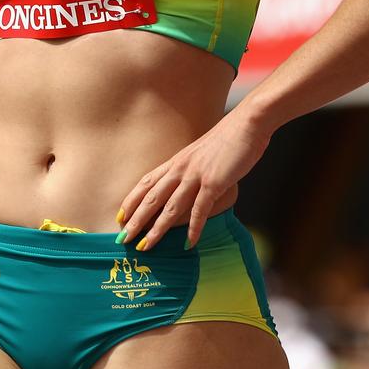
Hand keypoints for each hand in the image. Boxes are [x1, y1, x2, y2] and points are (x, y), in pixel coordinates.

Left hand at [115, 108, 271, 250]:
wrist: (248, 123)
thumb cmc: (228, 138)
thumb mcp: (202, 153)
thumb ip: (192, 169)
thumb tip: (188, 185)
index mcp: (177, 160)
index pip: (147, 182)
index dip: (132, 200)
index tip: (120, 216)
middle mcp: (181, 168)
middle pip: (152, 198)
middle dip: (136, 220)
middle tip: (123, 239)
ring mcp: (196, 175)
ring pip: (170, 207)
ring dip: (157, 229)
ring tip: (146, 246)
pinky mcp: (214, 182)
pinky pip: (200, 209)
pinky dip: (194, 228)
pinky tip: (189, 243)